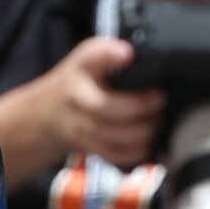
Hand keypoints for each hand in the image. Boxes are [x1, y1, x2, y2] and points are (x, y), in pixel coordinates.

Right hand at [28, 36, 164, 169]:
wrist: (50, 111)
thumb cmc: (80, 81)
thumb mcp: (91, 58)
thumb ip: (113, 54)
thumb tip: (146, 56)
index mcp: (82, 67)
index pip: (91, 56)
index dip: (109, 54)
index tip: (127, 53)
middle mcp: (77, 96)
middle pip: (102, 106)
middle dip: (137, 106)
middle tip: (159, 100)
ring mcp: (79, 124)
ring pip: (110, 135)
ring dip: (141, 132)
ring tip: (157, 121)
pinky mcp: (87, 146)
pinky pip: (113, 154)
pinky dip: (135, 152)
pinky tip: (148, 142)